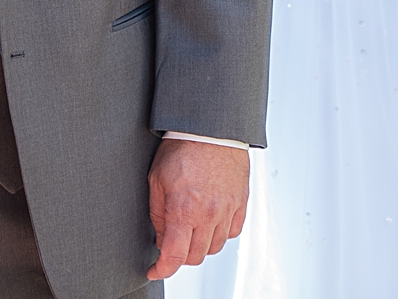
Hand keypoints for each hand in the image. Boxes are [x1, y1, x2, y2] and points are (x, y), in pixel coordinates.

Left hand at [147, 139, 247, 279]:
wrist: (211, 127)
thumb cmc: (183, 148)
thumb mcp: (157, 181)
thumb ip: (158, 215)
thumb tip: (163, 239)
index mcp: (184, 209)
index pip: (174, 256)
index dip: (162, 269)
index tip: (156, 270)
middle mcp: (209, 213)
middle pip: (195, 256)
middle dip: (180, 256)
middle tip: (172, 244)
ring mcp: (228, 208)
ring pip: (215, 248)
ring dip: (201, 246)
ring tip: (191, 230)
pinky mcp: (241, 201)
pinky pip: (233, 232)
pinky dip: (220, 233)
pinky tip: (210, 222)